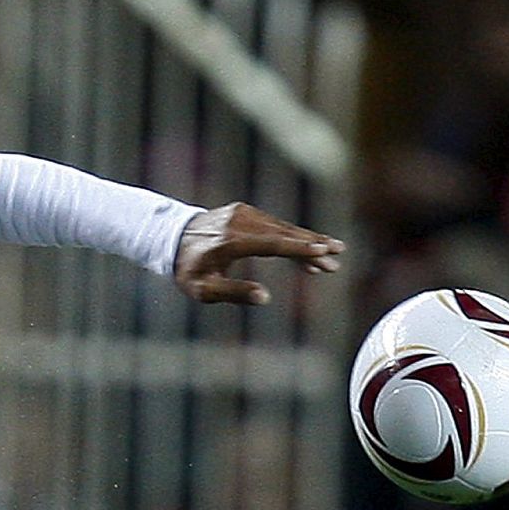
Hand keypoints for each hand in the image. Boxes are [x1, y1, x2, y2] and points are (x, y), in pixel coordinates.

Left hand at [173, 203, 343, 304]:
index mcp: (229, 242)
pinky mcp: (244, 211)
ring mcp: (242, 214)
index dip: (298, 249)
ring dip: (306, 240)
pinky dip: (292, 236)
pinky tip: (309, 247)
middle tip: (338, 256)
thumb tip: (264, 297)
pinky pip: (274, 224)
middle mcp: (238, 223)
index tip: (322, 252)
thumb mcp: (203, 289)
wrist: (170, 237)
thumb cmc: (188, 269)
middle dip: (311, 245)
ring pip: (281, 227)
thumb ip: (233, 293)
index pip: (271, 244)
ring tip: (331, 254)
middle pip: (282, 233)